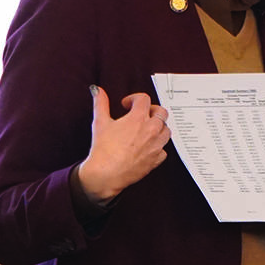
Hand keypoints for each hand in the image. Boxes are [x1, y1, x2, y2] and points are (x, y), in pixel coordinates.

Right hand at [77, 87, 169, 202]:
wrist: (107, 173)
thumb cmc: (104, 150)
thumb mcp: (100, 122)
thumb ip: (101, 103)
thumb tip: (98, 91)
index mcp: (138, 118)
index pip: (144, 99)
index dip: (134, 98)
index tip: (127, 104)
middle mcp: (151, 130)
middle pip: (162, 112)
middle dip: (152, 110)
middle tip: (142, 113)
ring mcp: (156, 145)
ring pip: (166, 130)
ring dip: (158, 127)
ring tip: (147, 129)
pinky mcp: (156, 160)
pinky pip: (164, 150)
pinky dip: (158, 146)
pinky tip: (148, 146)